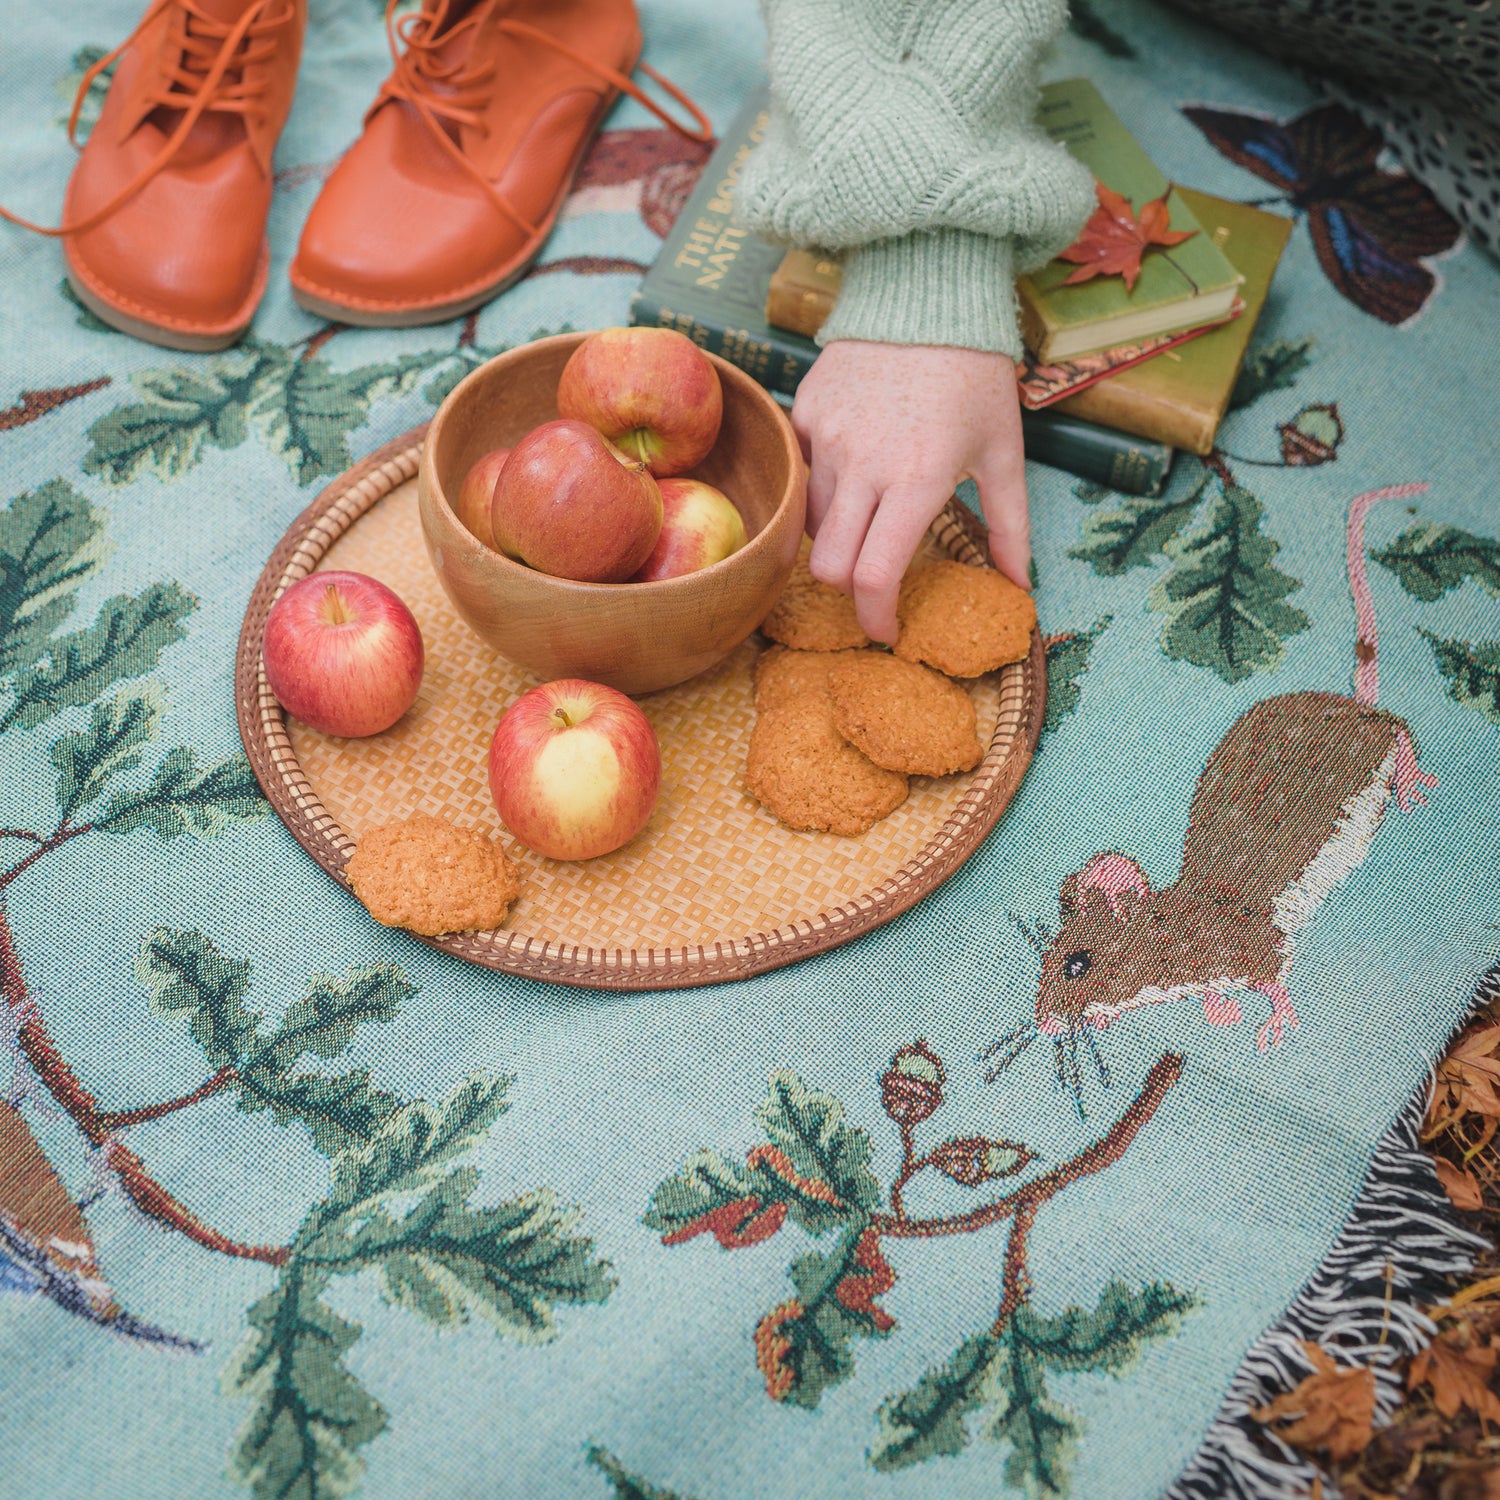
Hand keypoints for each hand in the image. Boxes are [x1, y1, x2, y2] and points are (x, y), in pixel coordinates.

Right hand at [790, 340, 1030, 643]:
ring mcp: (826, 438)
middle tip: (873, 584)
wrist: (927, 290)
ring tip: (869, 520)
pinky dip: (821, 491)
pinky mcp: (803, 414)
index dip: (875, 616)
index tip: (886, 628)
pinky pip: (801, 475)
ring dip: (838, 537)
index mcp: (917, 480)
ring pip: (812, 523)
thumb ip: (1010, 526)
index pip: (874, 576)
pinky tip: (852, 473)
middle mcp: (864, 464)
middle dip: (848, 588)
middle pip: (827, 565)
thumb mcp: (1004, 451)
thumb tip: (1020, 586)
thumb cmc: (974, 374)